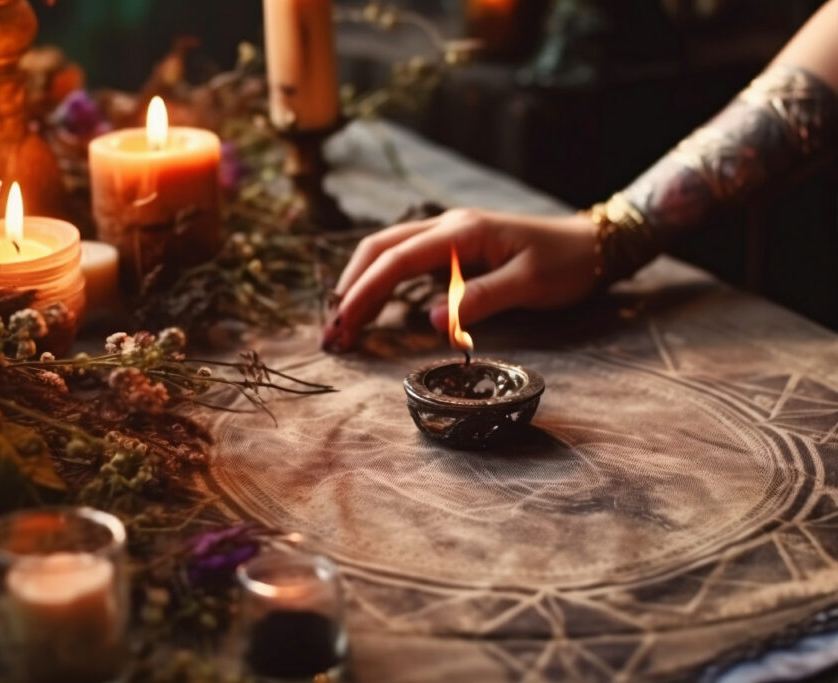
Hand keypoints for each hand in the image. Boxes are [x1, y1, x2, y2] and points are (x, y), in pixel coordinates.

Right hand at [322, 209, 599, 351]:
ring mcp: (447, 236)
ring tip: (342, 324)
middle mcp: (446, 226)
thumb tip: (433, 320)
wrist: (593, 244)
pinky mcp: (452, 250)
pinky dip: (380, 284)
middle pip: (379, 249)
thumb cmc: (566, 263)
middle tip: (332, 332)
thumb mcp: (530, 284)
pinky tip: (371, 308)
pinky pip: (404, 262)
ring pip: (387, 253)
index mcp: (461, 232)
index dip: (365, 292)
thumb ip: (482, 300)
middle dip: (350, 288)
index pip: (397, 259)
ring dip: (360, 285)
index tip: (343, 323)